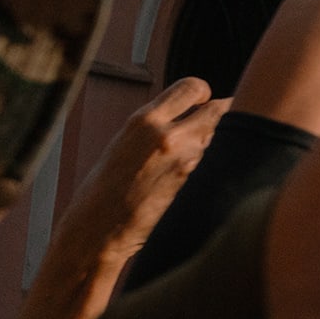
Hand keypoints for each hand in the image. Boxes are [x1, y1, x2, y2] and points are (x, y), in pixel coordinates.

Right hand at [0, 78, 226, 318]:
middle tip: (219, 123)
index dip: (203, 93)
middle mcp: (167, 134)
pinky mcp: (193, 182)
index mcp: (143, 119)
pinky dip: (216, 162)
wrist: (96, 232)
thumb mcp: (124, 145)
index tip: (203, 101)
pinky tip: (202, 175)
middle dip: (223, 113)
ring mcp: (185, 159)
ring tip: (198, 156)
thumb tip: (189, 114)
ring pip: (222, 136)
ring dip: (219, 141)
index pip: (192, 86)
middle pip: (220, 107)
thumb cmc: (104, 192)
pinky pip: (216, 161)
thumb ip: (155, 127)